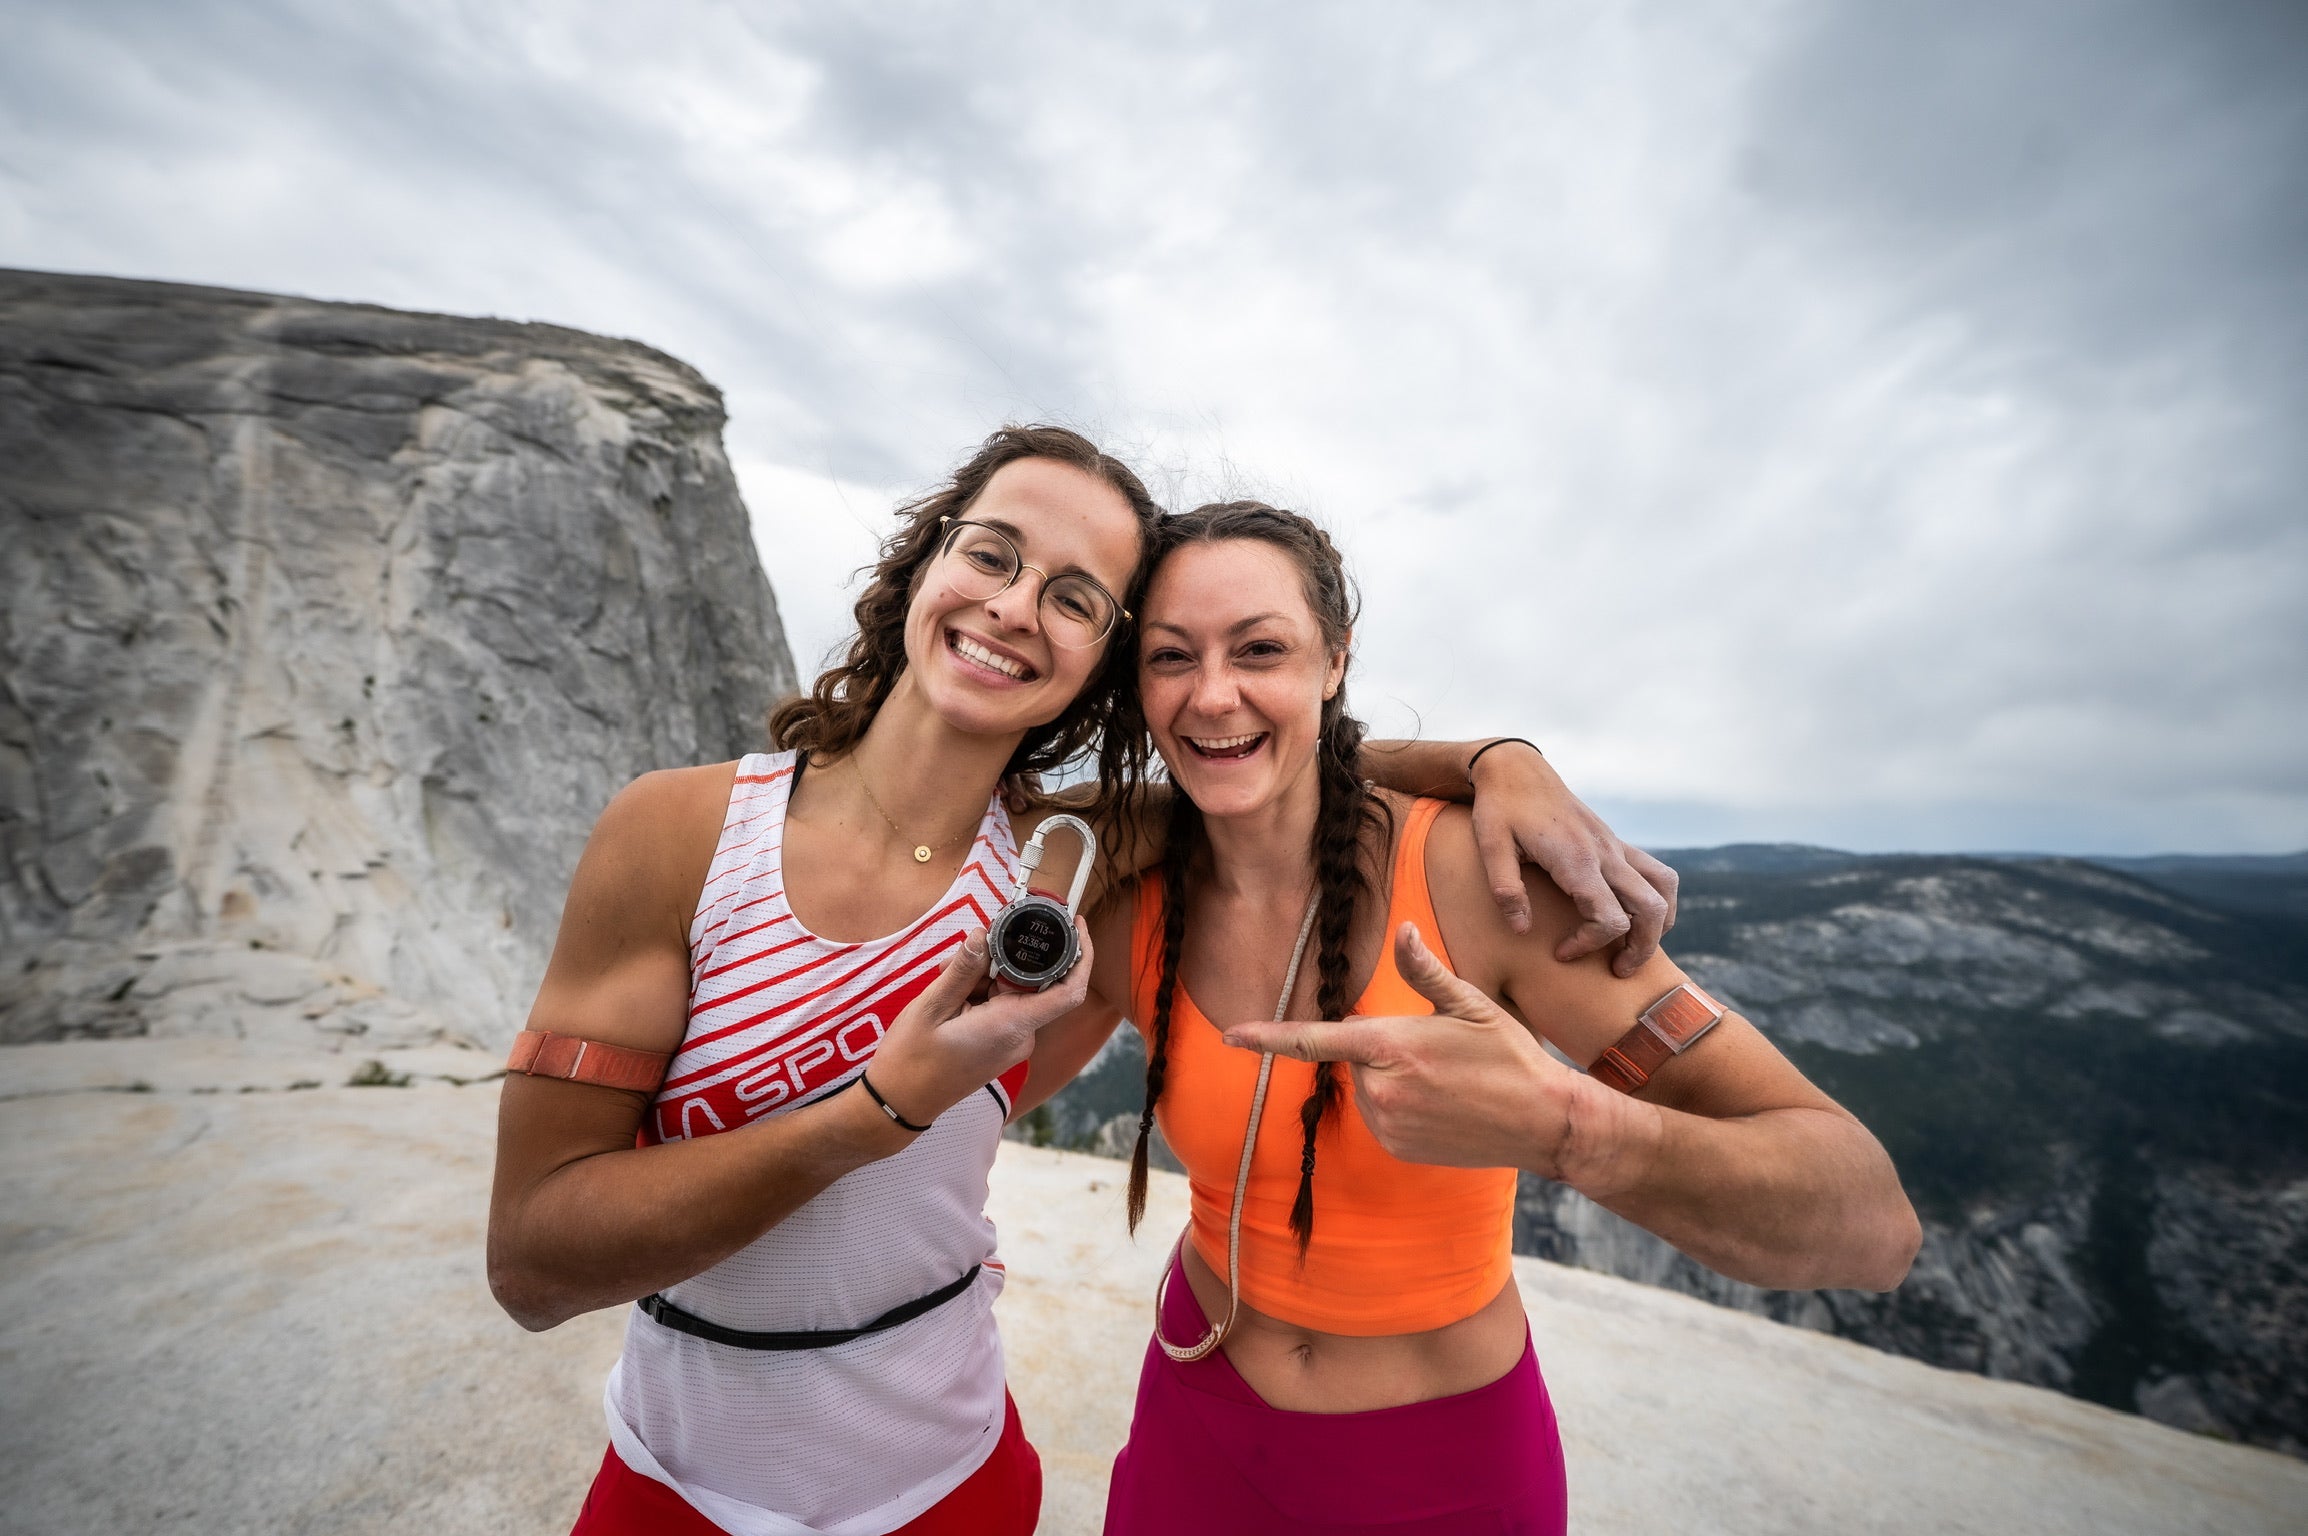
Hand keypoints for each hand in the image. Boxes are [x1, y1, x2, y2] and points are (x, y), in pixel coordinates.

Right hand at [867, 922, 1092, 1127]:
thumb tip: (983, 935)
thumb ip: (963, 970)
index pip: (1069, 992)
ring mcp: (1011, 1043)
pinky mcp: (1000, 1044)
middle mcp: (1020, 1036)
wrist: (899, 1103)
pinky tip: (949, 991)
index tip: (1076, 925)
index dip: (1082, 956)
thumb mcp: (932, 1007)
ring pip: (1010, 991)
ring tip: (944, 975)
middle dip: (1001, 958)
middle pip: (1030, 981)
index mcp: (1011, 1026)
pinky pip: (1000, 1006)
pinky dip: (979, 992)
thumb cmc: (912, 1060)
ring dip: (982, 976)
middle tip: (964, 950)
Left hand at [1225, 923, 1626, 1186]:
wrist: (1543, 1122)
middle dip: (1383, 1047)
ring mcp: (1389, 1125)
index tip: (1231, 1034)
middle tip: (1436, 1050)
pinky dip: (1401, 1106)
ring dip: (1393, 1079)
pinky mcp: (1398, 1149)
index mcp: (1392, 1047)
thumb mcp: (1472, 1005)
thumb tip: (1403, 931)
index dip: (1267, 1036)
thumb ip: (1426, 972)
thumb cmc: (1511, 1057)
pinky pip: (1382, 1117)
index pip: (1314, 1040)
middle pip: (1356, 1057)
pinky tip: (1443, 1105)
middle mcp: (1382, 1089)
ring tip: (1447, 1079)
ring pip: (1369, 1088)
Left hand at [1470, 742, 1677, 974]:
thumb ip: (1506, 890)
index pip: (1609, 918)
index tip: (1561, 952)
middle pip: (1651, 909)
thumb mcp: (1490, 847)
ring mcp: (1615, 845)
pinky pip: (1655, 871)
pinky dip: (1656, 898)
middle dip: (1641, 947)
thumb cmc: (1500, 808)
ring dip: (1659, 922)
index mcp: (1578, 859)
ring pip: (1664, 887)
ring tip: (1635, 946)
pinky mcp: (1614, 841)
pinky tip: (1634, 914)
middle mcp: (1606, 853)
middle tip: (1618, 971)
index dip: (1589, 944)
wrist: (1516, 768)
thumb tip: (1523, 930)